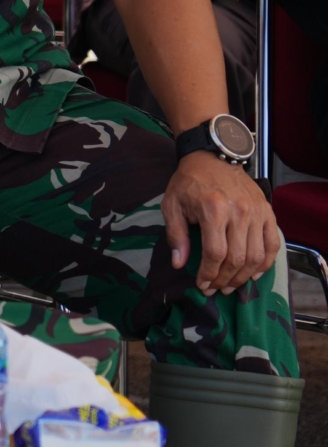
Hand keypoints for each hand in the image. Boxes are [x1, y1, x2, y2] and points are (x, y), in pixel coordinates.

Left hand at [164, 149, 279, 294]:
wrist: (211, 157)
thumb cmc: (188, 182)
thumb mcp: (172, 205)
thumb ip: (176, 235)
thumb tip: (179, 264)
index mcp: (213, 209)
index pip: (215, 253)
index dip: (209, 274)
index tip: (201, 285)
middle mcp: (239, 212)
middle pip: (237, 258)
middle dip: (225, 279)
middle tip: (215, 289)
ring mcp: (257, 212)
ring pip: (256, 256)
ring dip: (244, 276)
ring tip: (231, 285)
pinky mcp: (268, 212)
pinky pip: (273, 244)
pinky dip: (265, 263)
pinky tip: (254, 274)